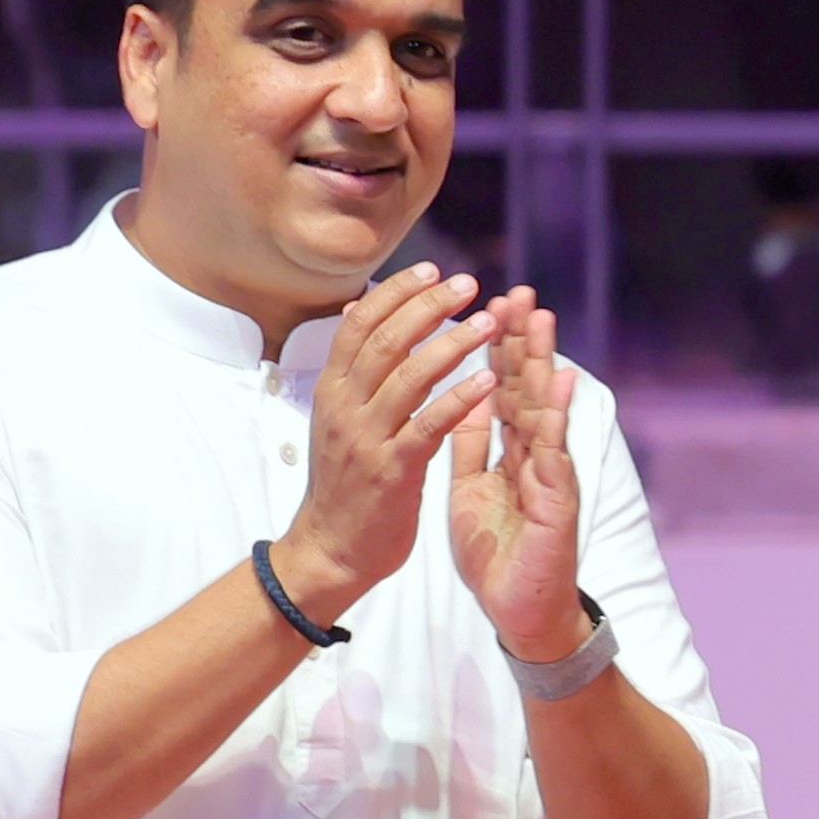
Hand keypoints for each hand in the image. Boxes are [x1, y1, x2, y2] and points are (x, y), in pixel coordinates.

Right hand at [277, 264, 507, 624]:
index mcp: (332, 389)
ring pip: (409, 377)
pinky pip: (428, 426)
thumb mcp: (339, 417)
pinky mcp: (392, 470)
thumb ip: (353, 369)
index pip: (360, 324)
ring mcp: (366, 438)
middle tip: (469, 283)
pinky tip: (487, 381)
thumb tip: (356, 313)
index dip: (397, 293)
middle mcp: (344, 406)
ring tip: (489, 322)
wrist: (330, 549)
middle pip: (386, 340)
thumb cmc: (345, 481)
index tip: (433, 269)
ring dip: (452, 344)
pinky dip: (459, 400)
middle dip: (428, 306)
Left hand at [443, 295, 593, 665]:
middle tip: (519, 292)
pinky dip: (555, 414)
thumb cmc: (498, 553)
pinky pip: (553, 450)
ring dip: (543, 362)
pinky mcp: (558, 497)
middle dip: (521, 339)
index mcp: (509, 450)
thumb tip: (461, 400)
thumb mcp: (471, 489)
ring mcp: (550, 472)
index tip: (486, 305)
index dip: (493, 347)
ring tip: (541, 319)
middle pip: (526, 387)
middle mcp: (534, 454)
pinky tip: (559, 381)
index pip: (501, 388)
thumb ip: (470, 446)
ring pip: (544, 408)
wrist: (521, 610)